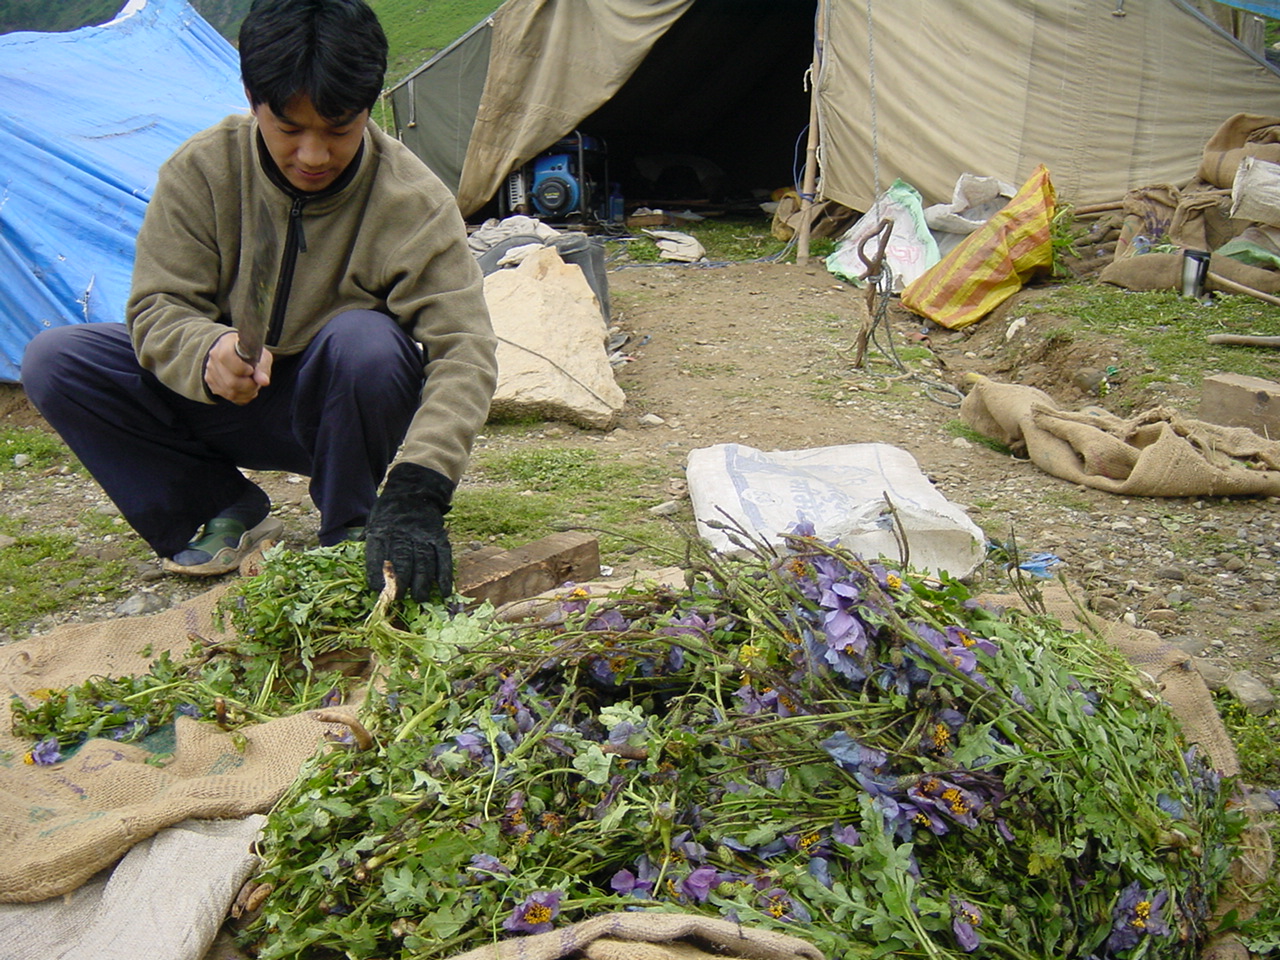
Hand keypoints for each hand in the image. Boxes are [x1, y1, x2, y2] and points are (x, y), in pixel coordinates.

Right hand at [205, 331, 271, 403]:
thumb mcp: (262, 356)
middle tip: (257, 381)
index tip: (251, 370)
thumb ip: (263, 368)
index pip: (226, 356)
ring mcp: (210, 370)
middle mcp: (214, 356)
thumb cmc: (252, 353)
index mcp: (226, 343)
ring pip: (230, 392)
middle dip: (249, 385)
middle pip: (230, 381)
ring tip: (253, 384)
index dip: (241, 368)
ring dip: (247, 392)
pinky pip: (228, 396)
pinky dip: (242, 396)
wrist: (238, 354)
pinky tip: (246, 389)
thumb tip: (264, 382)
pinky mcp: (211, 382)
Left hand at [365, 462, 455, 601]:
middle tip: (399, 599)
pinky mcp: (439, 537)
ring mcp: (423, 536)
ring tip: (421, 598)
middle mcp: (403, 534)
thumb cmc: (389, 511)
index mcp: (382, 530)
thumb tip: (350, 562)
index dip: (375, 573)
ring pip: (424, 561)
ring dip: (423, 582)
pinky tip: (444, 590)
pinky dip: (444, 575)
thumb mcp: (371, 521)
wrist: (413, 490)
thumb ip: (366, 542)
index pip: (377, 553)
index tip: (375, 589)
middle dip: (401, 583)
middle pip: (402, 560)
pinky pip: (443, 557)